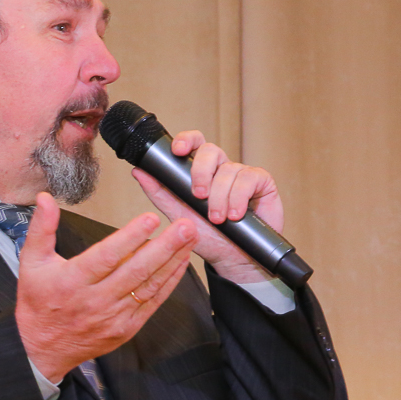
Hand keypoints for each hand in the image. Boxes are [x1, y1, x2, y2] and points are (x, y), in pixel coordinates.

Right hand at [16, 192, 197, 383]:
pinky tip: (181, 263)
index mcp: (72, 282)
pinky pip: (153, 302)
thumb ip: (41, 229)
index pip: (106, 257)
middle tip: (184, 226)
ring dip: (172, 261)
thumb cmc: (39, 303)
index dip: (129, 238)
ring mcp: (114, 317)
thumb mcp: (31, 263)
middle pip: (135, 271)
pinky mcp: (126, 329)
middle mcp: (95, 301)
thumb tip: (46, 199)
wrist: (42, 349)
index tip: (150, 219)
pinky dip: (169, 282)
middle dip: (164, 247)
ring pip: (148, 286)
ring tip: (189, 239)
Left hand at [132, 131, 284, 283]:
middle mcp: (221, 169)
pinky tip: (236, 215)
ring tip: (219, 219)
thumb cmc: (209, 238)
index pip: (194, 143)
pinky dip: (239, 198)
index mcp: (201, 171)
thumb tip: (139, 172)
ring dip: (220, 197)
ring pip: (228, 169)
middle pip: (211, 150)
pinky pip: (248, 178)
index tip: (178, 150)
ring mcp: (242, 174)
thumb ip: (160, 194)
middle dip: (201, 172)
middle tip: (198, 196)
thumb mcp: (180, 216)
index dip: (186, 140)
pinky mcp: (261, 182)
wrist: (234, 260)